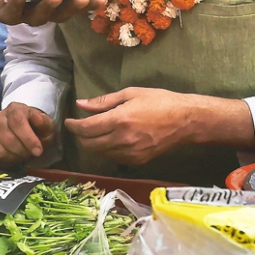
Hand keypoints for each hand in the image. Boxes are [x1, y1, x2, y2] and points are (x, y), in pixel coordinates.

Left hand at [0, 0, 107, 27]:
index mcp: (45, 1)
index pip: (70, 4)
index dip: (86, 4)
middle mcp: (36, 12)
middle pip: (59, 15)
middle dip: (73, 8)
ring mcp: (19, 15)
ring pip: (37, 18)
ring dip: (48, 7)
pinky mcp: (0, 14)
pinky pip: (11, 12)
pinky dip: (17, 2)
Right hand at [0, 102, 56, 166]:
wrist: (23, 132)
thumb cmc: (36, 129)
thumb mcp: (46, 126)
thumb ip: (44, 123)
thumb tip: (37, 118)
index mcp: (15, 109)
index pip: (17, 122)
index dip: (28, 139)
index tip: (38, 151)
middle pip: (7, 139)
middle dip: (22, 152)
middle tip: (30, 155)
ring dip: (13, 158)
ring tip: (22, 157)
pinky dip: (3, 163)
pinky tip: (12, 160)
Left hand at [65, 88, 204, 165]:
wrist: (185, 120)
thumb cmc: (159, 101)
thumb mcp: (131, 94)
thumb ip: (104, 102)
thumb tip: (81, 105)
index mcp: (119, 120)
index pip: (86, 128)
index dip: (74, 126)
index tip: (69, 121)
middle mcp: (122, 139)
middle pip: (89, 144)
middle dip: (80, 136)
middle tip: (80, 127)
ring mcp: (130, 153)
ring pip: (100, 153)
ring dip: (92, 144)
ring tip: (95, 132)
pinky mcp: (137, 161)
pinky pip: (114, 157)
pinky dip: (106, 150)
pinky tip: (110, 140)